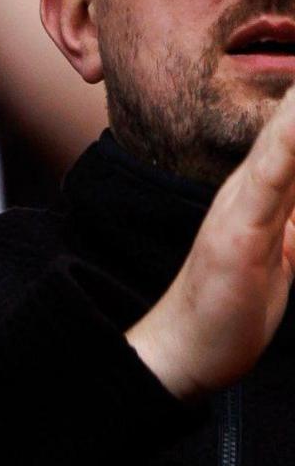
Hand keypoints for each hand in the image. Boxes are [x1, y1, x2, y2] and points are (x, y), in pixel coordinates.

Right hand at [129, 80, 294, 396]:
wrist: (182, 350)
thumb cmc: (232, 304)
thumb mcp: (283, 247)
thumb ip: (293, 213)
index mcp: (266, 185)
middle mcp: (253, 184)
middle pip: (291, 118)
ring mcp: (242, 205)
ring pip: (284, 138)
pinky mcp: (239, 233)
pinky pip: (269, 182)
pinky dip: (285, 141)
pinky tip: (294, 116)